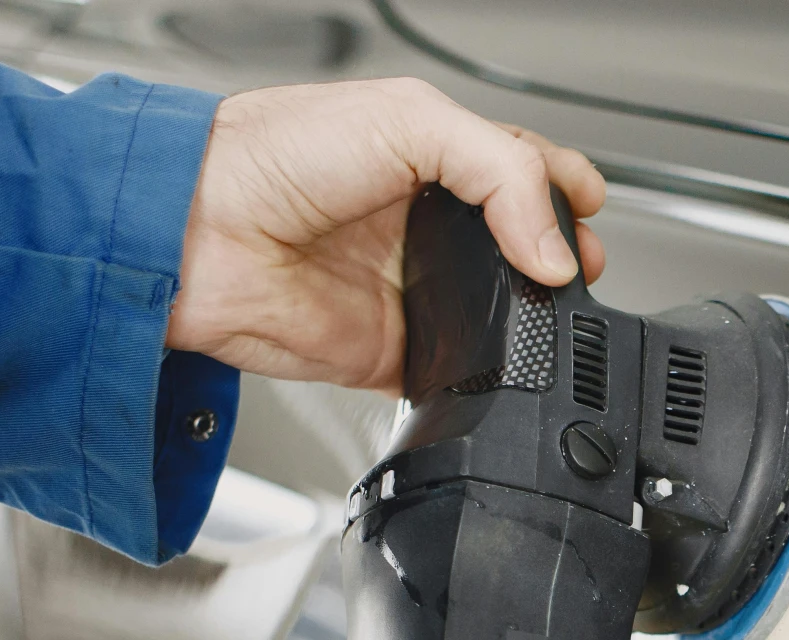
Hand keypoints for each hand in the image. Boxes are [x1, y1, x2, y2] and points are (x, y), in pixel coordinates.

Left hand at [165, 78, 608, 390]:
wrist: (199, 234)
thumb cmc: (269, 155)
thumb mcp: (407, 120)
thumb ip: (499, 174)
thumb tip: (556, 251)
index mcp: (430, 157)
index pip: (522, 171)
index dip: (565, 188)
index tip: (589, 208)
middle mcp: (423, 224)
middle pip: (524, 246)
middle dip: (564, 256)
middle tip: (581, 264)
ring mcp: (412, 288)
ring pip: (504, 311)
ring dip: (537, 316)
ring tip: (553, 307)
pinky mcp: (395, 350)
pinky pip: (461, 369)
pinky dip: (489, 371)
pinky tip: (505, 355)